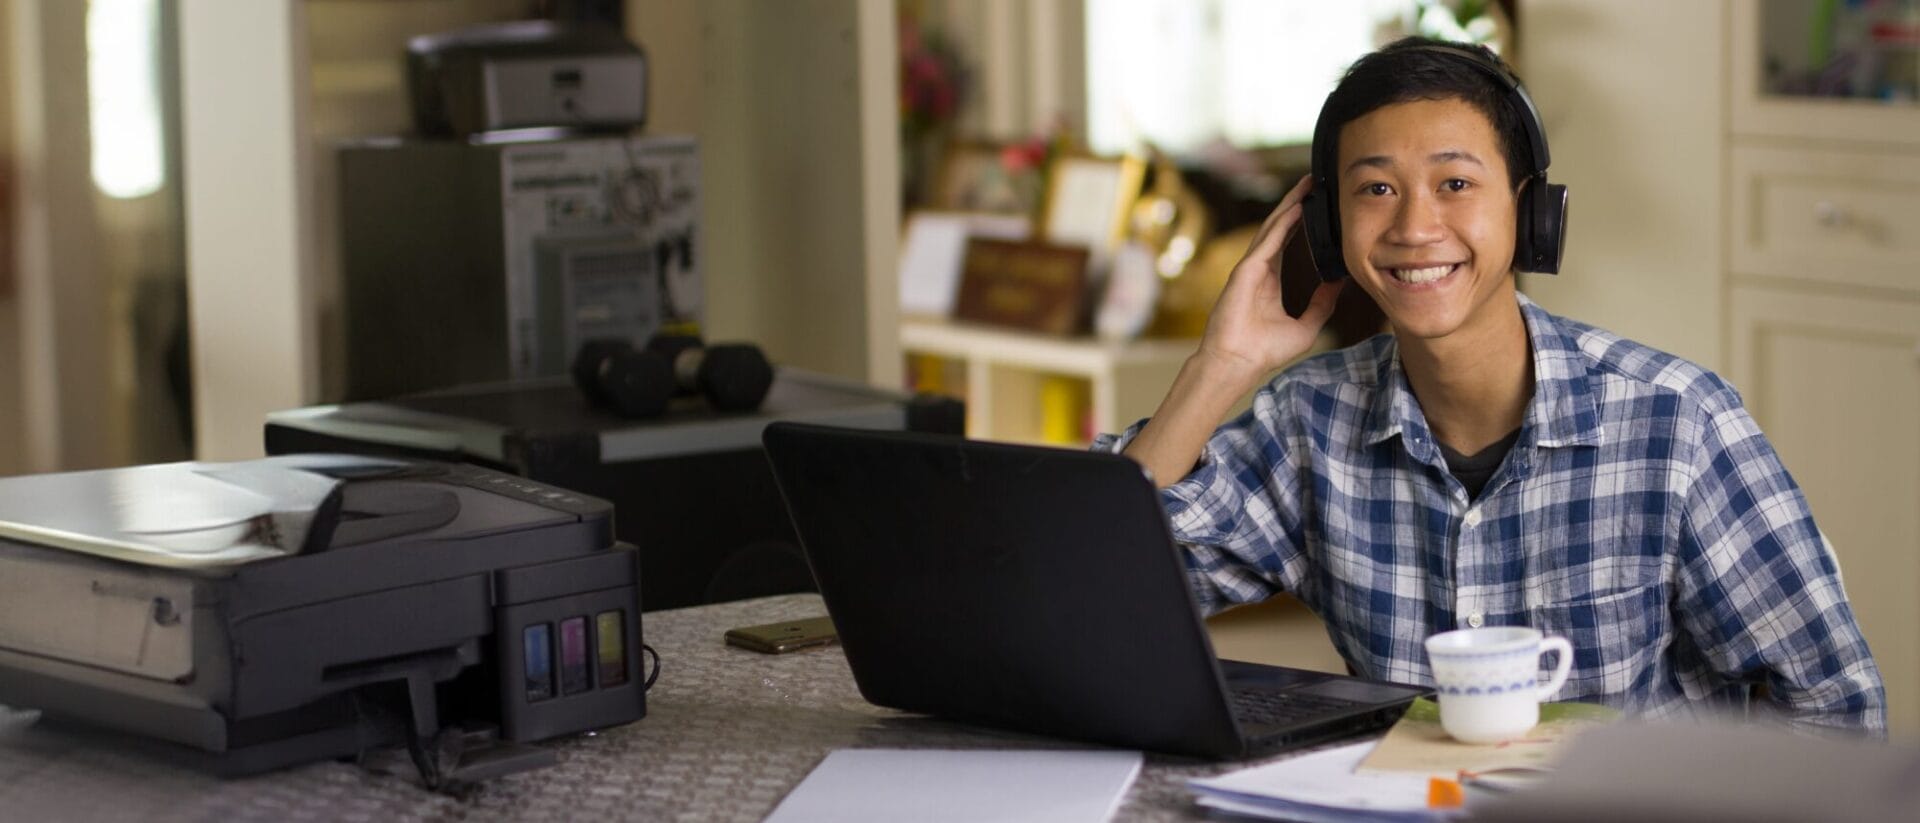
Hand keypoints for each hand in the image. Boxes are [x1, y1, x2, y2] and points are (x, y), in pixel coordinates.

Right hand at [1195, 174, 1344, 384]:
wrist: (1238, 364)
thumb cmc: (1264, 350)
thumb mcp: (1306, 325)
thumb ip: (1322, 304)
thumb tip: (1339, 283)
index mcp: (1268, 279)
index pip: (1285, 240)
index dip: (1299, 221)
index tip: (1315, 204)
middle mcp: (1258, 268)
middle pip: (1279, 226)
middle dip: (1295, 202)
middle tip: (1313, 181)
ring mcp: (1249, 267)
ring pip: (1272, 227)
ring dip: (1289, 205)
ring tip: (1307, 184)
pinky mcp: (1245, 271)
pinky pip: (1267, 241)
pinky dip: (1282, 223)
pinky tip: (1296, 207)